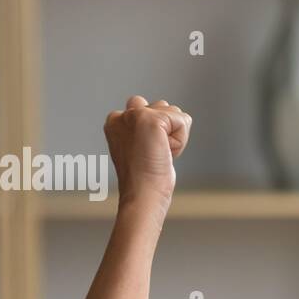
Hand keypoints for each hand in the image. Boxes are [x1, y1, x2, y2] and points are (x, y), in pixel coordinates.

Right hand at [103, 95, 191, 218]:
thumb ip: (148, 126)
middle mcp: (121, 114)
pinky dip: (181, 140)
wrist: (142, 193)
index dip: (158, 133)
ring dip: (174, 135)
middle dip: (166, 128)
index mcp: (115, 121)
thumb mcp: (142, 145)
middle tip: (154, 151)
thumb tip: (164, 113)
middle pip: (161, 106)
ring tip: (158, 152)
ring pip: (174, 112)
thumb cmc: (144, 176)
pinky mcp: (150, 120)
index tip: (147, 152)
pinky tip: (165, 152)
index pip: (150, 109)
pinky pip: (183, 120)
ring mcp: (134, 115)